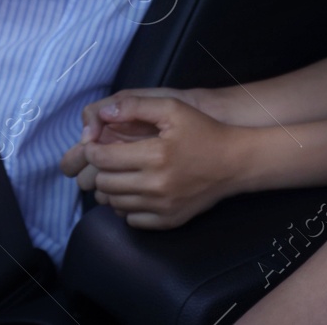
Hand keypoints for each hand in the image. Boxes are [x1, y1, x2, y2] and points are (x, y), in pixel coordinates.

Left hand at [61, 94, 247, 229]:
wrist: (234, 162)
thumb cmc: (203, 131)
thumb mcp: (173, 107)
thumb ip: (136, 106)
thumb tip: (104, 113)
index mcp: (155, 155)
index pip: (102, 159)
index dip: (92, 150)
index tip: (94, 144)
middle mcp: (156, 185)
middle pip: (104, 184)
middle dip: (100, 169)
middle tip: (108, 159)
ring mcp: (162, 207)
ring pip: (114, 204)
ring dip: (111, 188)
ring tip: (121, 173)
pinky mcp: (168, 220)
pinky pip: (131, 220)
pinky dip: (127, 207)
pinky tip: (137, 191)